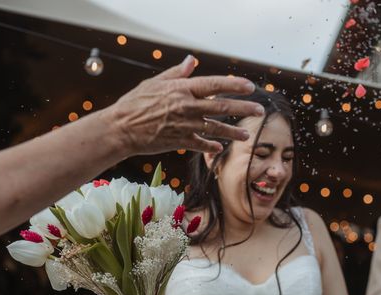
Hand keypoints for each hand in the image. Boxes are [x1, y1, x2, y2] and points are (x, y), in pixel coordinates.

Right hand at [107, 55, 264, 156]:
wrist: (121, 128)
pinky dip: (212, 146)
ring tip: (247, 136)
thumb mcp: (155, 83)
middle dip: (244, 108)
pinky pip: (202, 144)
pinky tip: (220, 147)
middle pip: (222, 107)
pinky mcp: (180, 141)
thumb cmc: (135, 103)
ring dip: (234, 132)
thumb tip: (192, 61)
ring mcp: (185, 125)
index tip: (250, 87)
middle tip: (259, 110)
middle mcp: (187, 106)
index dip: (234, 85)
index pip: (214, 84)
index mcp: (182, 89)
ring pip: (216, 128)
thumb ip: (177, 73)